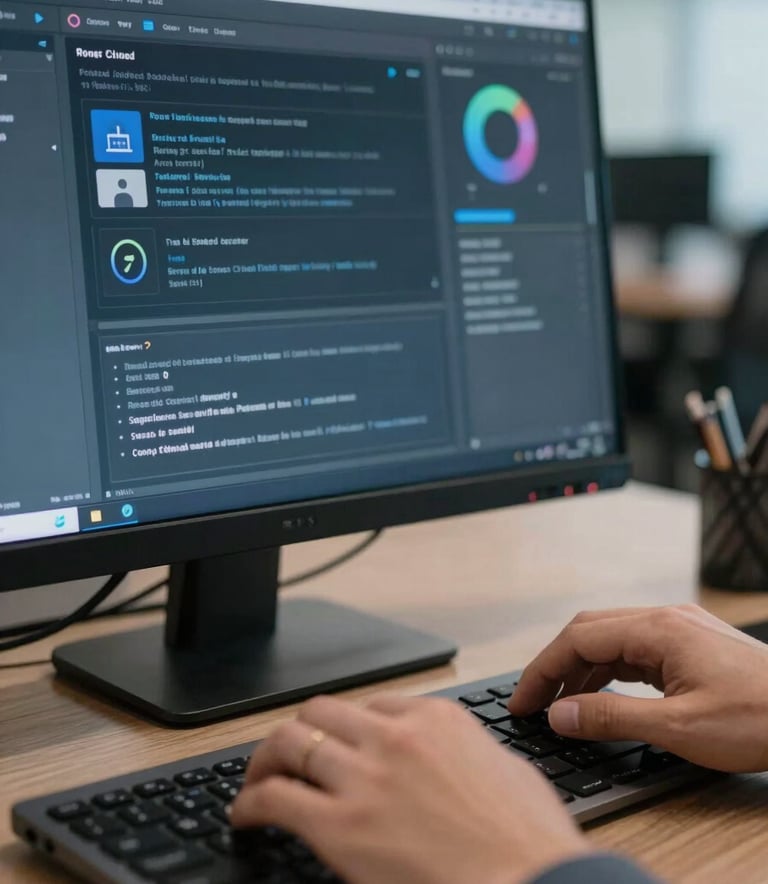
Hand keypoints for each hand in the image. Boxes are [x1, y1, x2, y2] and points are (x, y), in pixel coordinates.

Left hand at [231, 694, 588, 883]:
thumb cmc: (530, 840)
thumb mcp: (507, 770)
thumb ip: (468, 752)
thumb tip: (454, 758)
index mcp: (436, 719)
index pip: (370, 704)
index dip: (347, 728)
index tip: (337, 745)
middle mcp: (395, 737)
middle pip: (321, 712)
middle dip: (300, 732)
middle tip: (287, 755)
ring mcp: (366, 778)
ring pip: (290, 741)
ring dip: (266, 759)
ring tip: (258, 779)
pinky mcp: (341, 827)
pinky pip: (275, 798)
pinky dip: (250, 802)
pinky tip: (245, 815)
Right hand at [509, 605, 767, 771]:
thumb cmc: (760, 718)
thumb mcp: (678, 726)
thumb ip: (611, 717)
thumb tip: (559, 713)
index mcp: (657, 629)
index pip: (577, 639)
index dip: (542, 670)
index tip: (522, 700)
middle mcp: (664, 619)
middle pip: (588, 630)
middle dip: (555, 664)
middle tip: (534, 702)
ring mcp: (678, 629)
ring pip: (610, 638)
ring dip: (580, 668)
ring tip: (562, 705)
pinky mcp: (690, 645)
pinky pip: (634, 649)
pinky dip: (608, 670)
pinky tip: (602, 694)